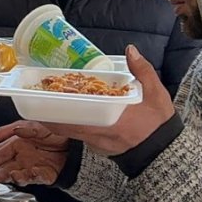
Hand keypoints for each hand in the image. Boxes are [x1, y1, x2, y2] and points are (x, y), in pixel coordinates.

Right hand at [0, 121, 69, 185]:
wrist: (75, 144)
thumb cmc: (55, 133)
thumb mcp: (32, 124)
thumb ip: (13, 128)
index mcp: (16, 144)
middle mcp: (21, 157)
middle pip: (3, 165)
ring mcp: (31, 167)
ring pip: (14, 174)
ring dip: (5, 176)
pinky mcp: (43, 175)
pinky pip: (33, 177)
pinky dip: (27, 177)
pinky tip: (20, 175)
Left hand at [38, 45, 175, 155]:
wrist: (163, 150)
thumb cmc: (158, 123)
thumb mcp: (156, 94)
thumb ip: (143, 71)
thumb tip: (131, 50)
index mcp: (111, 123)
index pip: (75, 121)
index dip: (55, 113)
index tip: (43, 99)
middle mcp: (98, 136)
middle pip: (64, 127)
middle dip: (49, 114)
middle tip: (37, 97)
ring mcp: (95, 144)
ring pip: (68, 132)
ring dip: (56, 119)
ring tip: (44, 101)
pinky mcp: (96, 147)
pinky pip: (77, 135)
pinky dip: (68, 124)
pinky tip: (64, 111)